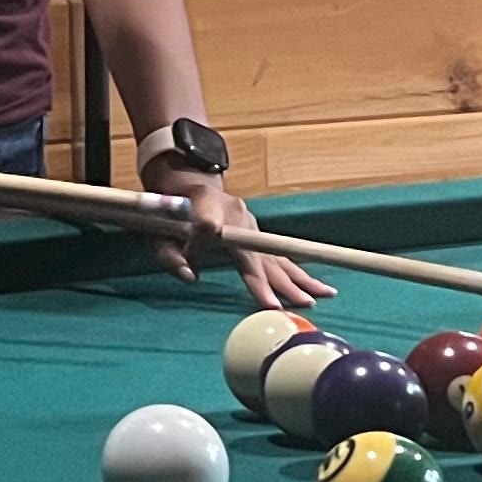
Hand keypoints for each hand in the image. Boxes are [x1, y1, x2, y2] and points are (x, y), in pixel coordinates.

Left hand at [154, 172, 330, 312]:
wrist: (186, 178)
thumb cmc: (168, 207)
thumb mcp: (155, 229)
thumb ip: (170, 254)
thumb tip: (191, 276)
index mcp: (206, 206)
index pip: (211, 229)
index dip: (215, 252)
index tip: (222, 281)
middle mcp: (237, 214)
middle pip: (260, 253)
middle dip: (280, 283)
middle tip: (301, 303)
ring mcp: (251, 223)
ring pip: (277, 255)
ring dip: (301, 278)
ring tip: (326, 294)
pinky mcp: (256, 230)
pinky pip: (277, 254)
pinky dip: (298, 271)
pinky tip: (317, 284)